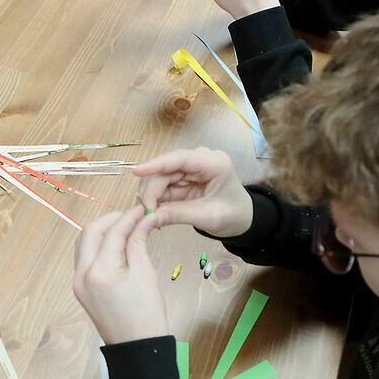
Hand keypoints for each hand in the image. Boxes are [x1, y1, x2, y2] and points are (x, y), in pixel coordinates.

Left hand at [73, 207, 170, 344]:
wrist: (138, 349)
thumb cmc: (147, 314)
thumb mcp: (146, 273)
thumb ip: (139, 241)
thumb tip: (144, 219)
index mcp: (99, 271)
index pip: (112, 232)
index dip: (129, 217)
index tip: (143, 209)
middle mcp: (82, 274)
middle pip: (90, 232)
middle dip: (111, 220)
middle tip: (133, 217)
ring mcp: (77, 282)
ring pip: (83, 243)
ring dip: (102, 231)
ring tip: (126, 228)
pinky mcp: (80, 288)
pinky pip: (84, 258)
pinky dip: (97, 246)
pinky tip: (115, 244)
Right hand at [134, 148, 253, 238]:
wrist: (242, 219)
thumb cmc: (232, 216)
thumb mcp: (208, 217)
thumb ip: (179, 214)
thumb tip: (150, 217)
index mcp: (214, 163)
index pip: (180, 158)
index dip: (156, 164)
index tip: (136, 171)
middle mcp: (200, 160)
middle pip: (166, 168)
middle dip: (152, 189)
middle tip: (146, 212)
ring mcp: (190, 168)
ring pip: (160, 176)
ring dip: (152, 194)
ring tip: (150, 213)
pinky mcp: (183, 177)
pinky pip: (163, 184)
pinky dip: (156, 197)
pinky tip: (153, 209)